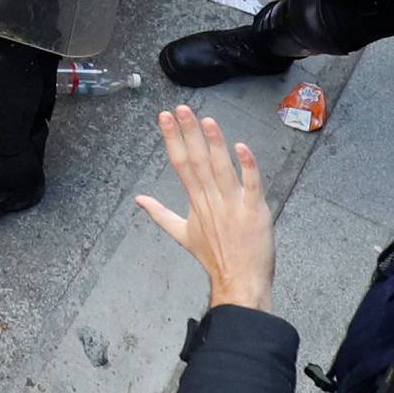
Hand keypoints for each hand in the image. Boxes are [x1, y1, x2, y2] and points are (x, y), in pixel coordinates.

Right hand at [135, 109, 273, 312]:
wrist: (239, 283)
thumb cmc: (214, 258)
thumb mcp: (182, 235)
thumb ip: (160, 214)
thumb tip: (138, 199)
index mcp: (195, 201)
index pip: (180, 163)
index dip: (172, 139)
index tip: (164, 116)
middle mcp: (211, 199)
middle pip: (198, 161)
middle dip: (188, 133)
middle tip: (181, 109)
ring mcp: (233, 205)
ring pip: (222, 169)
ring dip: (214, 144)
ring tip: (206, 121)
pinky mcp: (254, 211)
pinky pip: (251, 185)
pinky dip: (248, 166)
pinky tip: (242, 147)